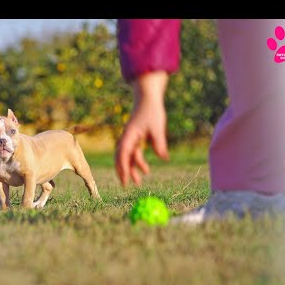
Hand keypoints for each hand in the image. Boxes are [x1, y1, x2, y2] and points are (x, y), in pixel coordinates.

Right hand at [115, 71, 169, 186]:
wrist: (148, 99)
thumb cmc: (152, 111)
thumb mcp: (157, 128)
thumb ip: (159, 143)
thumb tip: (164, 158)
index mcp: (129, 135)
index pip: (122, 154)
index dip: (123, 168)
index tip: (125, 180)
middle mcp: (126, 138)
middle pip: (121, 158)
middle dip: (123, 172)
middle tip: (127, 185)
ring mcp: (129, 138)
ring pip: (127, 157)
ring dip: (132, 169)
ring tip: (139, 181)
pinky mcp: (134, 139)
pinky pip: (133, 153)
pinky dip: (137, 162)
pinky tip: (145, 170)